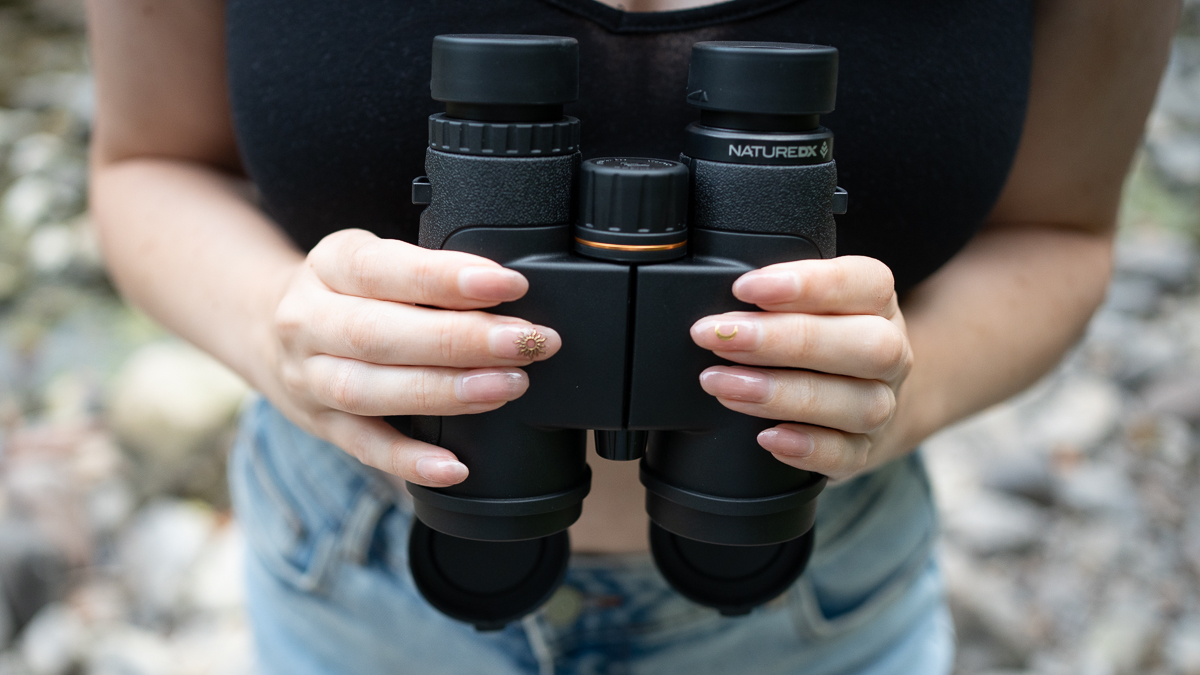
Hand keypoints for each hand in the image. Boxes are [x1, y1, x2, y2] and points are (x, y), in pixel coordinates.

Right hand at [264, 229, 560, 486]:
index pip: (384, 269)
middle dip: (461, 339)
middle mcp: (308, 321)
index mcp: (329, 265)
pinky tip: (454, 467)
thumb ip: (426, 274)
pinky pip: (364, 448)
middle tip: (525, 342)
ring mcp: (309, 378)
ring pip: (370, 392)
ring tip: (507, 387)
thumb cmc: (347, 291)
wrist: (265, 328)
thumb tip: (506, 292)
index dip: (447, 278)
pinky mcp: (319, 425)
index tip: (508, 285)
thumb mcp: (375, 261)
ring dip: (445, 392)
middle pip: (379, 334)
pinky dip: (410, 461)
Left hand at [690, 256, 911, 480]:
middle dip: (784, 341)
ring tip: (723, 385)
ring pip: (859, 404)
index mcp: (877, 304)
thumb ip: (773, 301)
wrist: (853, 400)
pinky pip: (848, 455)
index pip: (866, 283)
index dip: (808, 283)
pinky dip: (807, 448)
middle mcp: (890, 354)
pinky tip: (767, 438)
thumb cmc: (816, 339)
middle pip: (867, 345)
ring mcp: (882, 405)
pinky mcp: (865, 450)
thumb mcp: (802, 305)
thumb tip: (721, 311)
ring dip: (783, 394)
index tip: (744, 288)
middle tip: (721, 339)